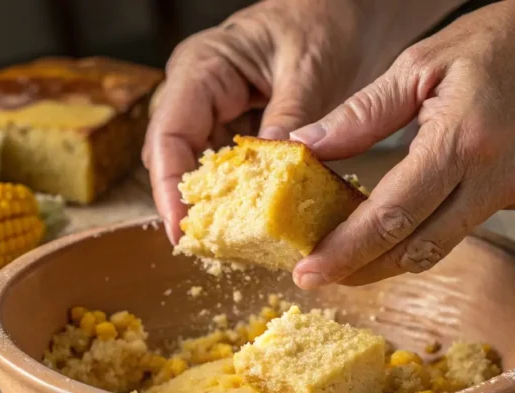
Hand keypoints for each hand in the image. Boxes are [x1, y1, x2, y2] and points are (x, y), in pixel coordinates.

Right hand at [143, 0, 454, 242]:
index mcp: (202, 67)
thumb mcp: (309, 68)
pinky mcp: (237, 128)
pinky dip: (240, 194)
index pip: (168, 135)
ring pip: (198, 169)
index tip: (183, 230)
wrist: (346, 11)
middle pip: (172, 158)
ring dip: (214, 204)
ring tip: (233, 242)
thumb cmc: (324, 21)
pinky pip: (228, 169)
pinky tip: (257, 220)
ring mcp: (215, 111)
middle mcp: (197, 91)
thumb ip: (288, 117)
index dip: (169, 187)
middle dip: (188, 203)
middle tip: (210, 247)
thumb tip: (272, 168)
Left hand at [290, 0, 514, 287]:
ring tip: (340, 260)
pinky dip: (415, 238)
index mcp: (461, 140)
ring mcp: (508, 195)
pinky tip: (383, 231)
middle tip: (312, 277)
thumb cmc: (502, 42)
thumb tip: (307, 145)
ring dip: (385, 263)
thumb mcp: (421, 62)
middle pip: (414, 250)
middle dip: (359, 271)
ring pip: (436, 249)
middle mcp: (490, 180)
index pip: (393, 215)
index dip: (346, 250)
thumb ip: (362, 113)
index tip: (308, 271)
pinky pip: (456, 230)